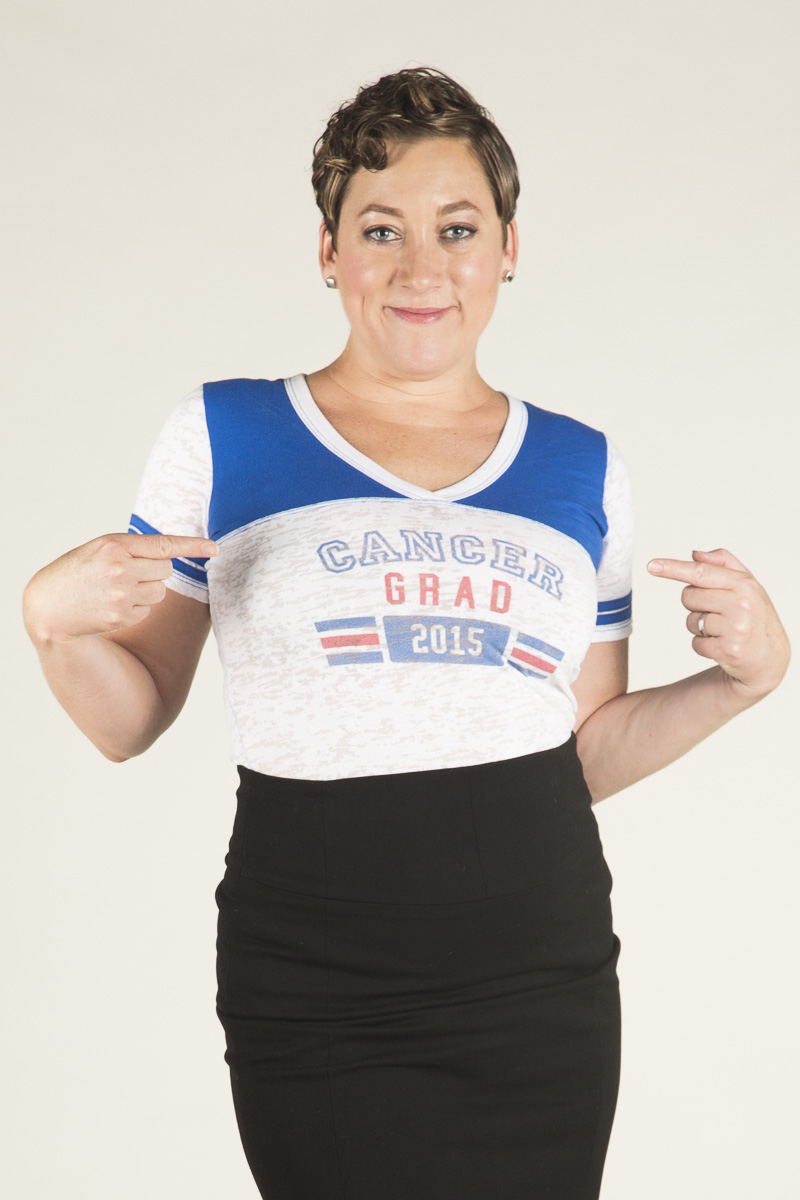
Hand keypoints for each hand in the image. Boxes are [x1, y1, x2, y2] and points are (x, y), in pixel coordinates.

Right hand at [24, 533, 217, 643]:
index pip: (163, 545)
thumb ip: (132, 548)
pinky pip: (148, 610)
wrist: (48, 606)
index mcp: (113, 546)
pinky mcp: (122, 617)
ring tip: (117, 591)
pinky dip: (136, 609)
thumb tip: (171, 556)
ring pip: (160, 591)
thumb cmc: (78, 572)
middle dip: (154, 572)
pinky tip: (112, 606)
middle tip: (127, 574)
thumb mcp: (99, 549)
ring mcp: (121, 595)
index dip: (193, 546)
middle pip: (166, 570)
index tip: (214, 548)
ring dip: (147, 591)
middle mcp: (119, 569)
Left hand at [647, 548, 789, 698]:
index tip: (652, 566)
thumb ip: (723, 563)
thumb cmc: (754, 616)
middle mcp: (741, 604)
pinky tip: (722, 645)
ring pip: (691, 621)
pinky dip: (703, 645)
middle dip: (695, 604)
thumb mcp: (747, 585)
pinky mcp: (728, 650)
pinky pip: (695, 643)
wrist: (770, 657)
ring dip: (700, 626)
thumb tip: (694, 554)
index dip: (673, 568)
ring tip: (723, 630)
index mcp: (744, 584)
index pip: (701, 572)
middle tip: (717, 612)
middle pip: (688, 597)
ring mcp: (735, 628)